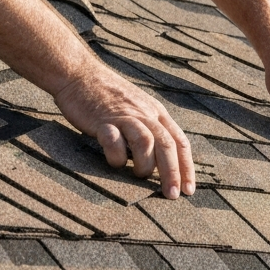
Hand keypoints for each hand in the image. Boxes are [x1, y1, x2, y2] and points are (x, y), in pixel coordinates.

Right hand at [53, 65, 195, 197]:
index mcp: (154, 111)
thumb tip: (159, 161)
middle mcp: (143, 113)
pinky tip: (114, 162)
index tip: (188, 190)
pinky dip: (117, 157)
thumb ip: (148, 128)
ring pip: (146, 142)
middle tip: (172, 195)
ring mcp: (123, 116)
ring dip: (145, 165)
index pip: (179, 141)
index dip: (186, 167)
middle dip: (172, 172)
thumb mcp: (137, 106)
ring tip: (140, 175)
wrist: (80, 74)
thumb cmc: (107, 95)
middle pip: (166, 144)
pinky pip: (114, 141)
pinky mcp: (102, 120)